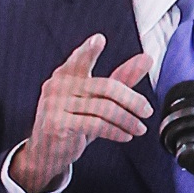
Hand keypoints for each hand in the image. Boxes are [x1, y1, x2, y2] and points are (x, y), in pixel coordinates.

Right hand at [12, 35, 154, 192]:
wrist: (46, 153)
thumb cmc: (73, 121)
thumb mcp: (96, 100)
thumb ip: (121, 78)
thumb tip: (146, 58)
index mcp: (66, 74)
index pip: (80, 59)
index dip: (89, 50)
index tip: (99, 39)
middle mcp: (58, 85)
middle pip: (106, 87)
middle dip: (132, 100)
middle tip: (147, 110)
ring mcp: (55, 104)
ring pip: (104, 109)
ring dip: (127, 120)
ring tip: (139, 128)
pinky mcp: (57, 124)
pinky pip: (95, 125)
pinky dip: (115, 131)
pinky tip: (125, 136)